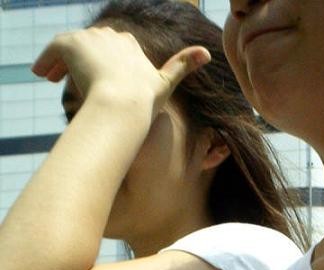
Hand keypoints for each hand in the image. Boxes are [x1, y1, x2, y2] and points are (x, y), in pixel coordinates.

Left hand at [32, 27, 209, 116]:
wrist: (123, 106)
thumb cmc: (144, 104)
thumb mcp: (166, 85)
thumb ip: (183, 67)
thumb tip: (207, 52)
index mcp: (131, 45)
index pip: (114, 46)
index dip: (105, 60)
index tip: (97, 75)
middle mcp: (111, 36)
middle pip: (91, 43)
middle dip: (82, 58)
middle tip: (69, 76)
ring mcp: (90, 39)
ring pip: (71, 47)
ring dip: (61, 60)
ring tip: (52, 76)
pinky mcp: (71, 44)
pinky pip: (53, 48)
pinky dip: (46, 60)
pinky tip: (42, 74)